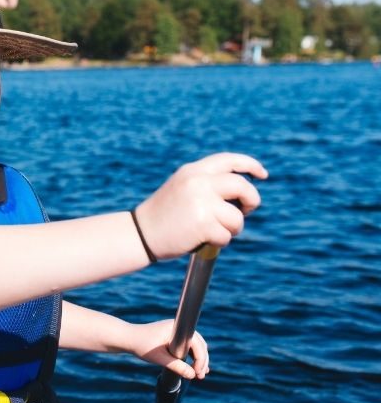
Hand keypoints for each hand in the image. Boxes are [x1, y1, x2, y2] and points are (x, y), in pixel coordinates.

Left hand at [126, 319, 208, 379]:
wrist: (127, 338)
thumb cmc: (141, 346)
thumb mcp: (159, 358)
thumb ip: (176, 366)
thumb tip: (192, 375)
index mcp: (176, 328)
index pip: (196, 343)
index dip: (200, 359)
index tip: (198, 373)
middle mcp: (179, 327)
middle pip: (199, 344)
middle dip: (202, 360)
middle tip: (201, 376)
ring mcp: (177, 331)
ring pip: (196, 345)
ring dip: (199, 359)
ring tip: (200, 375)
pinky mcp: (174, 336)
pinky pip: (188, 346)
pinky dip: (192, 356)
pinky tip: (195, 368)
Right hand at [134, 153, 265, 259]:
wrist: (140, 233)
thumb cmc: (163, 216)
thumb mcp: (182, 189)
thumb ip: (207, 184)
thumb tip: (243, 191)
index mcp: (193, 171)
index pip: (229, 160)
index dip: (250, 165)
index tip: (262, 174)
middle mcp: (198, 182)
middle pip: (242, 186)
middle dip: (251, 201)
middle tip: (245, 211)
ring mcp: (201, 202)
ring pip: (237, 216)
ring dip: (231, 228)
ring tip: (211, 231)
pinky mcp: (203, 223)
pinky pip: (226, 235)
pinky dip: (219, 242)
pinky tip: (201, 239)